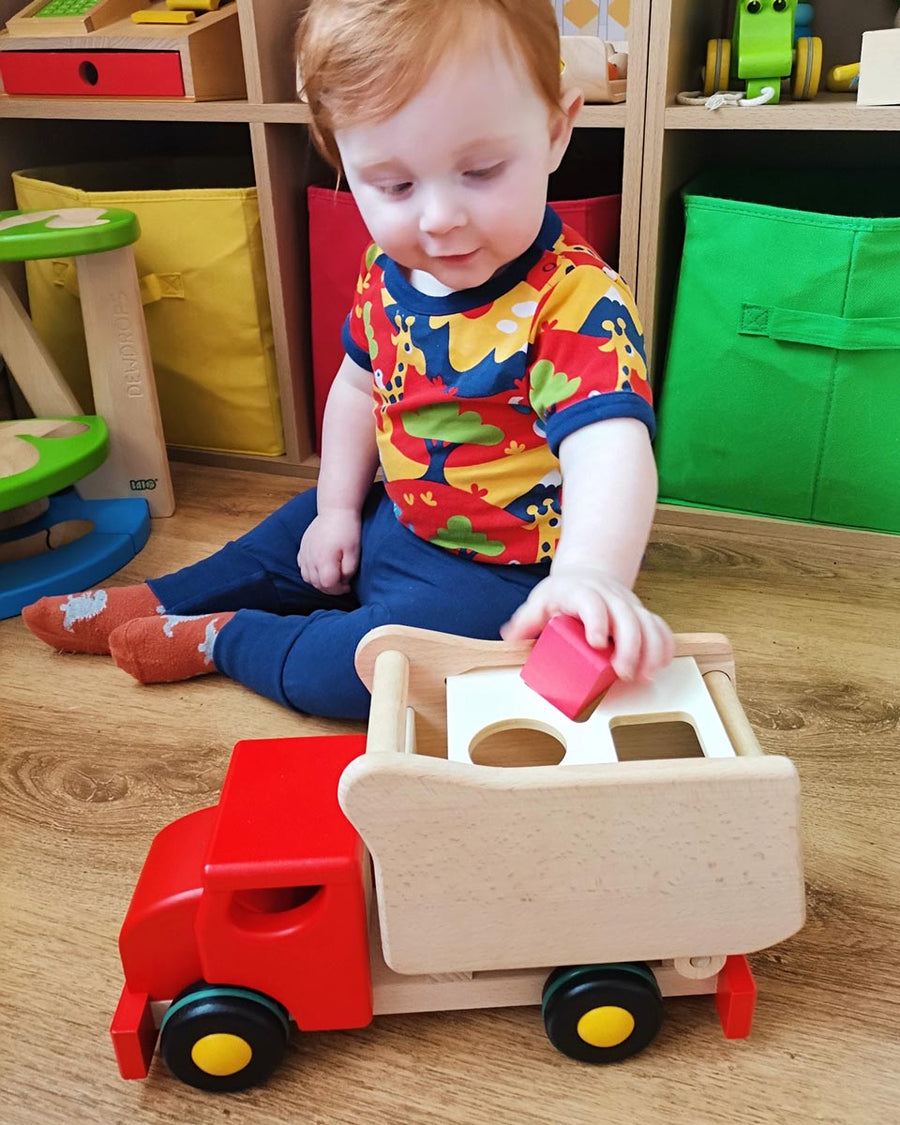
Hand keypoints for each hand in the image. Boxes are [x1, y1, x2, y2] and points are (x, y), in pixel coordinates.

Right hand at [297, 508, 361, 594]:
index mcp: (324, 560)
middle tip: (342, 583)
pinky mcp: (302, 548)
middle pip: (317, 584)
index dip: (339, 590)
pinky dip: (311, 573)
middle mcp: (310, 559)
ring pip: (308, 578)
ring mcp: (304, 553)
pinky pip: (302, 568)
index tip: (348, 586)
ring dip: (320, 582)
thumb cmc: (347, 530)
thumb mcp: (354, 553)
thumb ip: (348, 571)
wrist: (336, 509)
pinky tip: (321, 568)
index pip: (328, 586)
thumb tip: (343, 582)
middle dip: (331, 588)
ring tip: (332, 576)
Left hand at [500, 567, 673, 681]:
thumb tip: (510, 637)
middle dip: (629, 646)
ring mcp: (628, 605)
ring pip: (648, 623)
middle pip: (626, 616)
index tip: (597, 643)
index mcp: (580, 593)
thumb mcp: (539, 602)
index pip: (592, 603)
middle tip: (622, 672)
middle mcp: (609, 597)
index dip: (597, 620)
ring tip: (644, 675)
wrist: (589, 574)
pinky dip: (664, 647)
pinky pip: (661, 628)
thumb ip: (525, 621)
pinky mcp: (642, 615)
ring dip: (651, 650)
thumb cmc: (562, 594)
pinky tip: (658, 666)